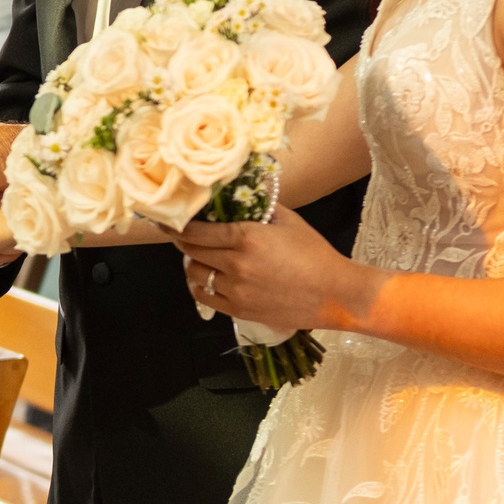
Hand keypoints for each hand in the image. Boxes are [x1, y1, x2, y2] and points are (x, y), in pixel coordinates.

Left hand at [170, 208, 375, 334]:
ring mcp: (236, 290)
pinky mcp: (240, 311)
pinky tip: (203, 279)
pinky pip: (206, 298)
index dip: (179, 225)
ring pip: (195, 275)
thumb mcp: (288, 221)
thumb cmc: (315, 254)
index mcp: (246, 237)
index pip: (198, 231)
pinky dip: (199, 286)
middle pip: (192, 252)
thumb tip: (241, 192)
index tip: (168, 221)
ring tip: (196, 257)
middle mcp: (236, 264)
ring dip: (191, 264)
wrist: (335, 294)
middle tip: (181, 235)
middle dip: (182, 242)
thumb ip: (260, 206)